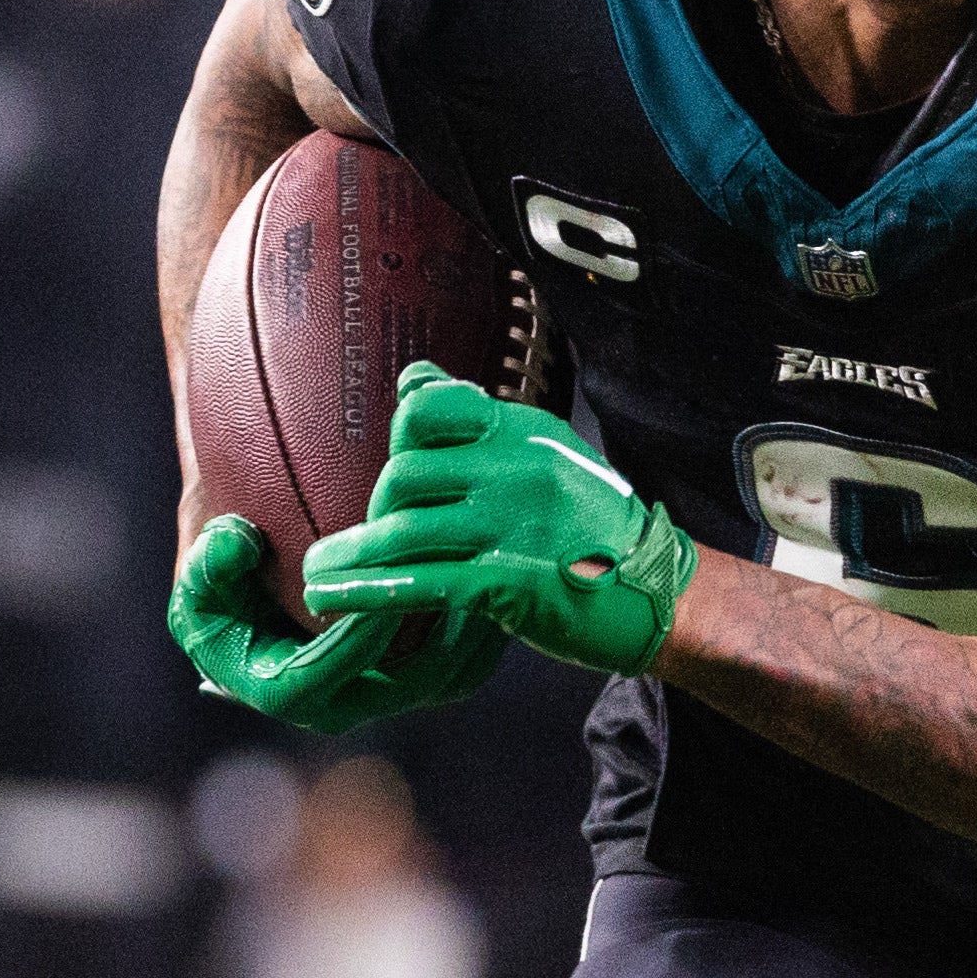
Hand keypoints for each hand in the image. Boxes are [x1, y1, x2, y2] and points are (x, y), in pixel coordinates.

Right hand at [168, 515, 504, 732]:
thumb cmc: (226, 564)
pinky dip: (486, 626)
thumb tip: (238, 545)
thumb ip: (209, 562)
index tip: (387, 585)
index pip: (324, 676)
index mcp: (279, 688)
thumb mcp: (203, 563)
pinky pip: (467, 661)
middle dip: (440, 633)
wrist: (259, 562)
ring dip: (475, 629)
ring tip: (492, 573)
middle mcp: (338, 702)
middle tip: (462, 576)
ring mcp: (384, 691)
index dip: (357, 637)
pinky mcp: (417, 670)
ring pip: (448, 678)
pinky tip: (499, 575)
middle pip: (406, 686)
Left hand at [304, 364, 697, 674]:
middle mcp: (517, 467)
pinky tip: (335, 601)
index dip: (398, 439)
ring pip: (404, 530)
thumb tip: (413, 376)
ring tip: (316, 576)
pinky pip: (422, 582)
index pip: (429, 407)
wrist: (661, 591)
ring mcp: (515, 524)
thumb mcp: (546, 456)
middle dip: (374, 512)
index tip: (391, 474)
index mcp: (522, 432)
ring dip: (350, 558)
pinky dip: (369, 593)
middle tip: (363, 542)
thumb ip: (479, 423)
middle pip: (404, 474)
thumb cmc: (593, 528)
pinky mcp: (511, 581)